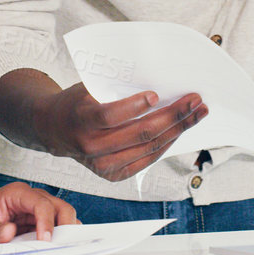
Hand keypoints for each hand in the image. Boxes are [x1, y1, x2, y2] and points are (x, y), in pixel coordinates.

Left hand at [0, 181, 78, 244]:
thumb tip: (9, 233)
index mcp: (17, 194)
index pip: (41, 204)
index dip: (47, 222)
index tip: (45, 241)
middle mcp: (30, 198)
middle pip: (59, 207)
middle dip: (65, 225)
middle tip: (62, 247)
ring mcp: (34, 210)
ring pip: (61, 216)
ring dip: (64, 232)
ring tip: (62, 250)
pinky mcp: (35, 222)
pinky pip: (53, 228)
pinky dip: (58, 238)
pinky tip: (55, 250)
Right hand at [34, 84, 206, 181]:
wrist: (55, 130)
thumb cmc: (77, 102)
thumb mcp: (88, 88)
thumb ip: (115, 87)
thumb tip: (157, 80)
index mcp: (81, 119)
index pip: (110, 116)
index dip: (135, 106)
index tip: (156, 94)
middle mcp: (91, 146)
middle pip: (140, 132)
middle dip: (173, 115)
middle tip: (195, 100)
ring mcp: (103, 165)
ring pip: (150, 147)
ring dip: (178, 129)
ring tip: (198, 113)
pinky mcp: (113, 175)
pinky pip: (148, 158)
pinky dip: (167, 143)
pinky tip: (181, 129)